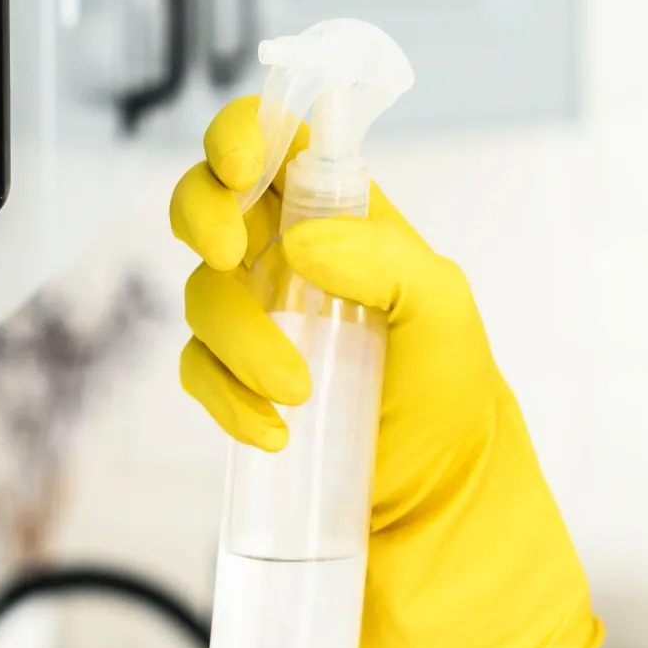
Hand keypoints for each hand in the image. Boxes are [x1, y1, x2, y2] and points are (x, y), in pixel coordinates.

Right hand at [170, 97, 602, 647]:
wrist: (434, 517)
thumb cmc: (452, 406)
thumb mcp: (446, 319)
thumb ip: (389, 262)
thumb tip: (304, 240)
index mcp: (344, 218)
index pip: (279, 140)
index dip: (245, 130)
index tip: (244, 161)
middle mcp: (290, 257)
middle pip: (206, 198)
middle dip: (203, 215)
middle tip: (233, 253)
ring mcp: (256, 319)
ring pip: (199, 293)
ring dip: (238, 339)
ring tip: (300, 393)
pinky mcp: (233, 382)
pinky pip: (195, 370)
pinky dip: (225, 399)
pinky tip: (274, 432)